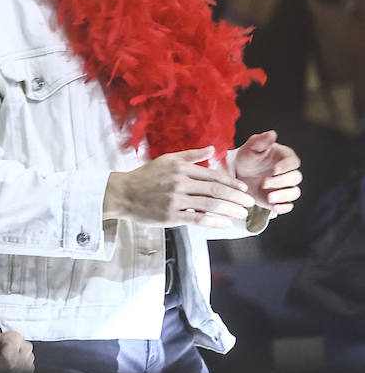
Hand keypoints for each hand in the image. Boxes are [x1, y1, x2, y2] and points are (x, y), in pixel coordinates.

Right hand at [105, 146, 255, 228]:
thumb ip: (191, 155)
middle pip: (216, 191)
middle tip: (250, 203)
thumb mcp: (167, 160)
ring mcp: (175, 200)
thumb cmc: (145, 176)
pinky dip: (215, 222)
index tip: (244, 189)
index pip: (213, 175)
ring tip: (242, 214)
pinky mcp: (171, 216)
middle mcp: (179, 183)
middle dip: (237, 197)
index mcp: (180, 168)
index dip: (232, 183)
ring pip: (210, 206)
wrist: (122, 193)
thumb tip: (212, 149)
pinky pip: (198, 220)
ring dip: (230, 210)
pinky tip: (225, 223)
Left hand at [232, 131, 301, 214]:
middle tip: (264, 182)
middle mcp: (288, 173)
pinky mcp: (280, 199)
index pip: (293, 162)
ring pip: (294, 192)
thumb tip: (272, 133)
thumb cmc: (247, 158)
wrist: (238, 174)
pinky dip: (284, 207)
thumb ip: (260, 141)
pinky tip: (274, 206)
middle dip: (282, 181)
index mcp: (284, 158)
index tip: (274, 169)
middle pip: (296, 178)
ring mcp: (285, 187)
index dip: (286, 166)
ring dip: (284, 195)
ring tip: (269, 197)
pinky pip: (288, 205)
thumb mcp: (250, 148)